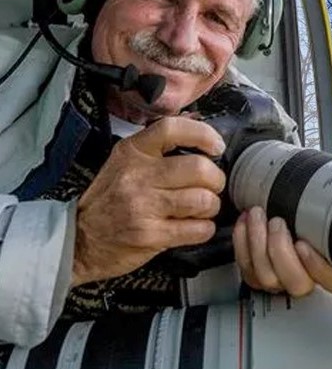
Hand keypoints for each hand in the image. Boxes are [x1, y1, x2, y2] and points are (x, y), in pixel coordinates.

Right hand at [72, 117, 225, 286]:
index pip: (172, 129)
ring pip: (203, 200)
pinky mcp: (151, 236)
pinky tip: (195, 227)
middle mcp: (138, 176)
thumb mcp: (124, 164)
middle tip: (212, 186)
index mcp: (132, 152)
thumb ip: (158, 149)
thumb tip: (202, 136)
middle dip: (216, 180)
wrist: (79, 239)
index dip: (203, 134)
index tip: (216, 146)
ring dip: (211, 206)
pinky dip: (204, 229)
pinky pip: (198, 229)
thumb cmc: (110, 200)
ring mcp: (144, 207)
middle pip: (199, 169)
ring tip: (202, 209)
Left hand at [233, 206, 331, 296]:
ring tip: (257, 215)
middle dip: (280, 251)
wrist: (286, 216)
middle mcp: (308, 280)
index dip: (317, 266)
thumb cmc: (313, 217)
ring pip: (267, 277)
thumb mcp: (330, 215)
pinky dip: (242, 241)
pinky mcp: (257, 276)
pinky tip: (245, 221)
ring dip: (257, 242)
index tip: (304, 243)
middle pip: (296, 283)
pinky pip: (246, 267)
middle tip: (277, 222)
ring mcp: (281, 282)